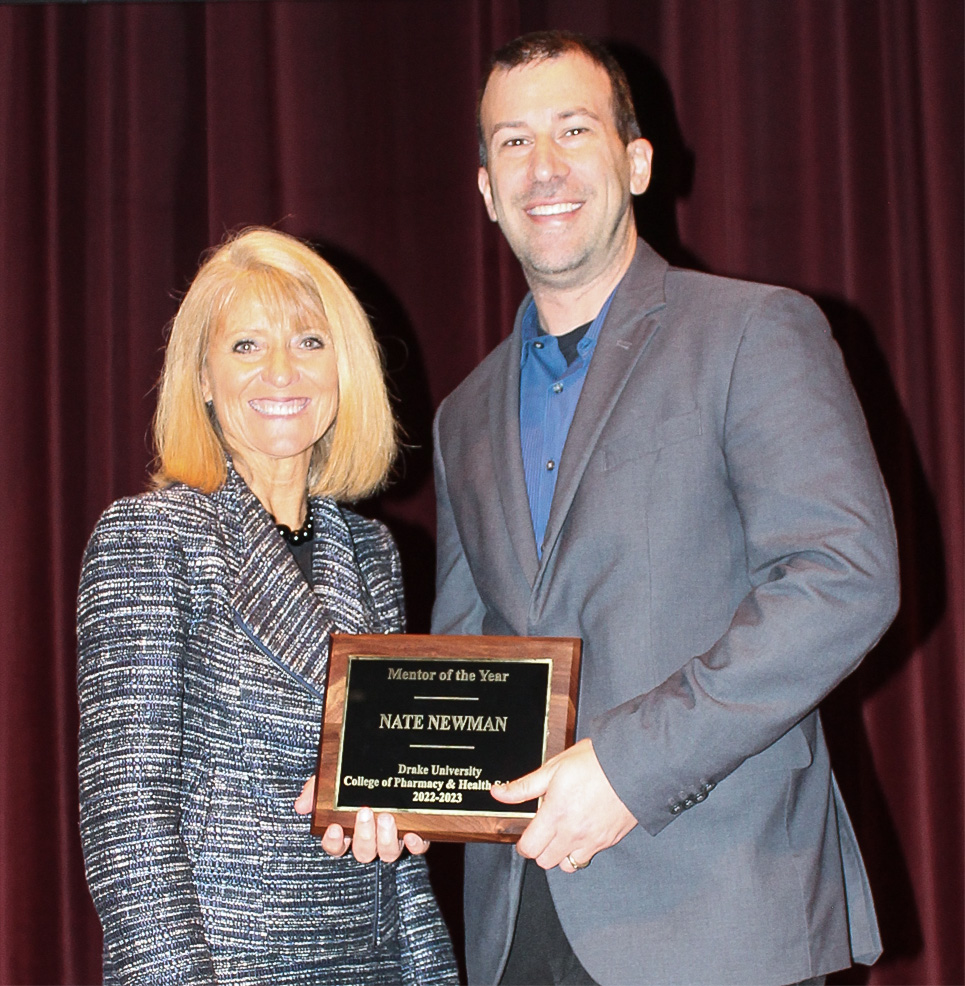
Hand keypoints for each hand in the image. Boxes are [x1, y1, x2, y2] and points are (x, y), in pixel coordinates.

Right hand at [294, 775, 430, 862]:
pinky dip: (417, 844)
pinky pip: (418, 848)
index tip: (334, 827)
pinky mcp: (416, 833)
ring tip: (387, 818)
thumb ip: (316, 789)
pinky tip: (412, 833)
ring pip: (388, 853)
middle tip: (364, 813)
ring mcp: (393, 837)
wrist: (389, 752)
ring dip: (386, 839)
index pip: (335, 846)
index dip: (333, 842)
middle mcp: (371, 837)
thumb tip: (301, 806)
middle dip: (364, 836)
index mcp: (348, 828)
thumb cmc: (357, 771)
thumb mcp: (335, 776)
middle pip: (364, 852)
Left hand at [490, 738, 636, 871]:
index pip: (529, 848)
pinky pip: (587, 859)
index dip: (523, 843)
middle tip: (545, 829)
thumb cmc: (593, 762)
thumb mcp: (553, 768)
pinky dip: (580, 851)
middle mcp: (573, 832)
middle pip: (545, 861)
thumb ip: (524, 786)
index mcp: (556, 814)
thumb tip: (498, 793)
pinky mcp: (608, 841)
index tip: (527, 833)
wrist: (632, 764)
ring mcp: (592, 840)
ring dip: (560, 854)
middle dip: (540, 848)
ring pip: (566, 866)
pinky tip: (581, 831)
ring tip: (563, 833)